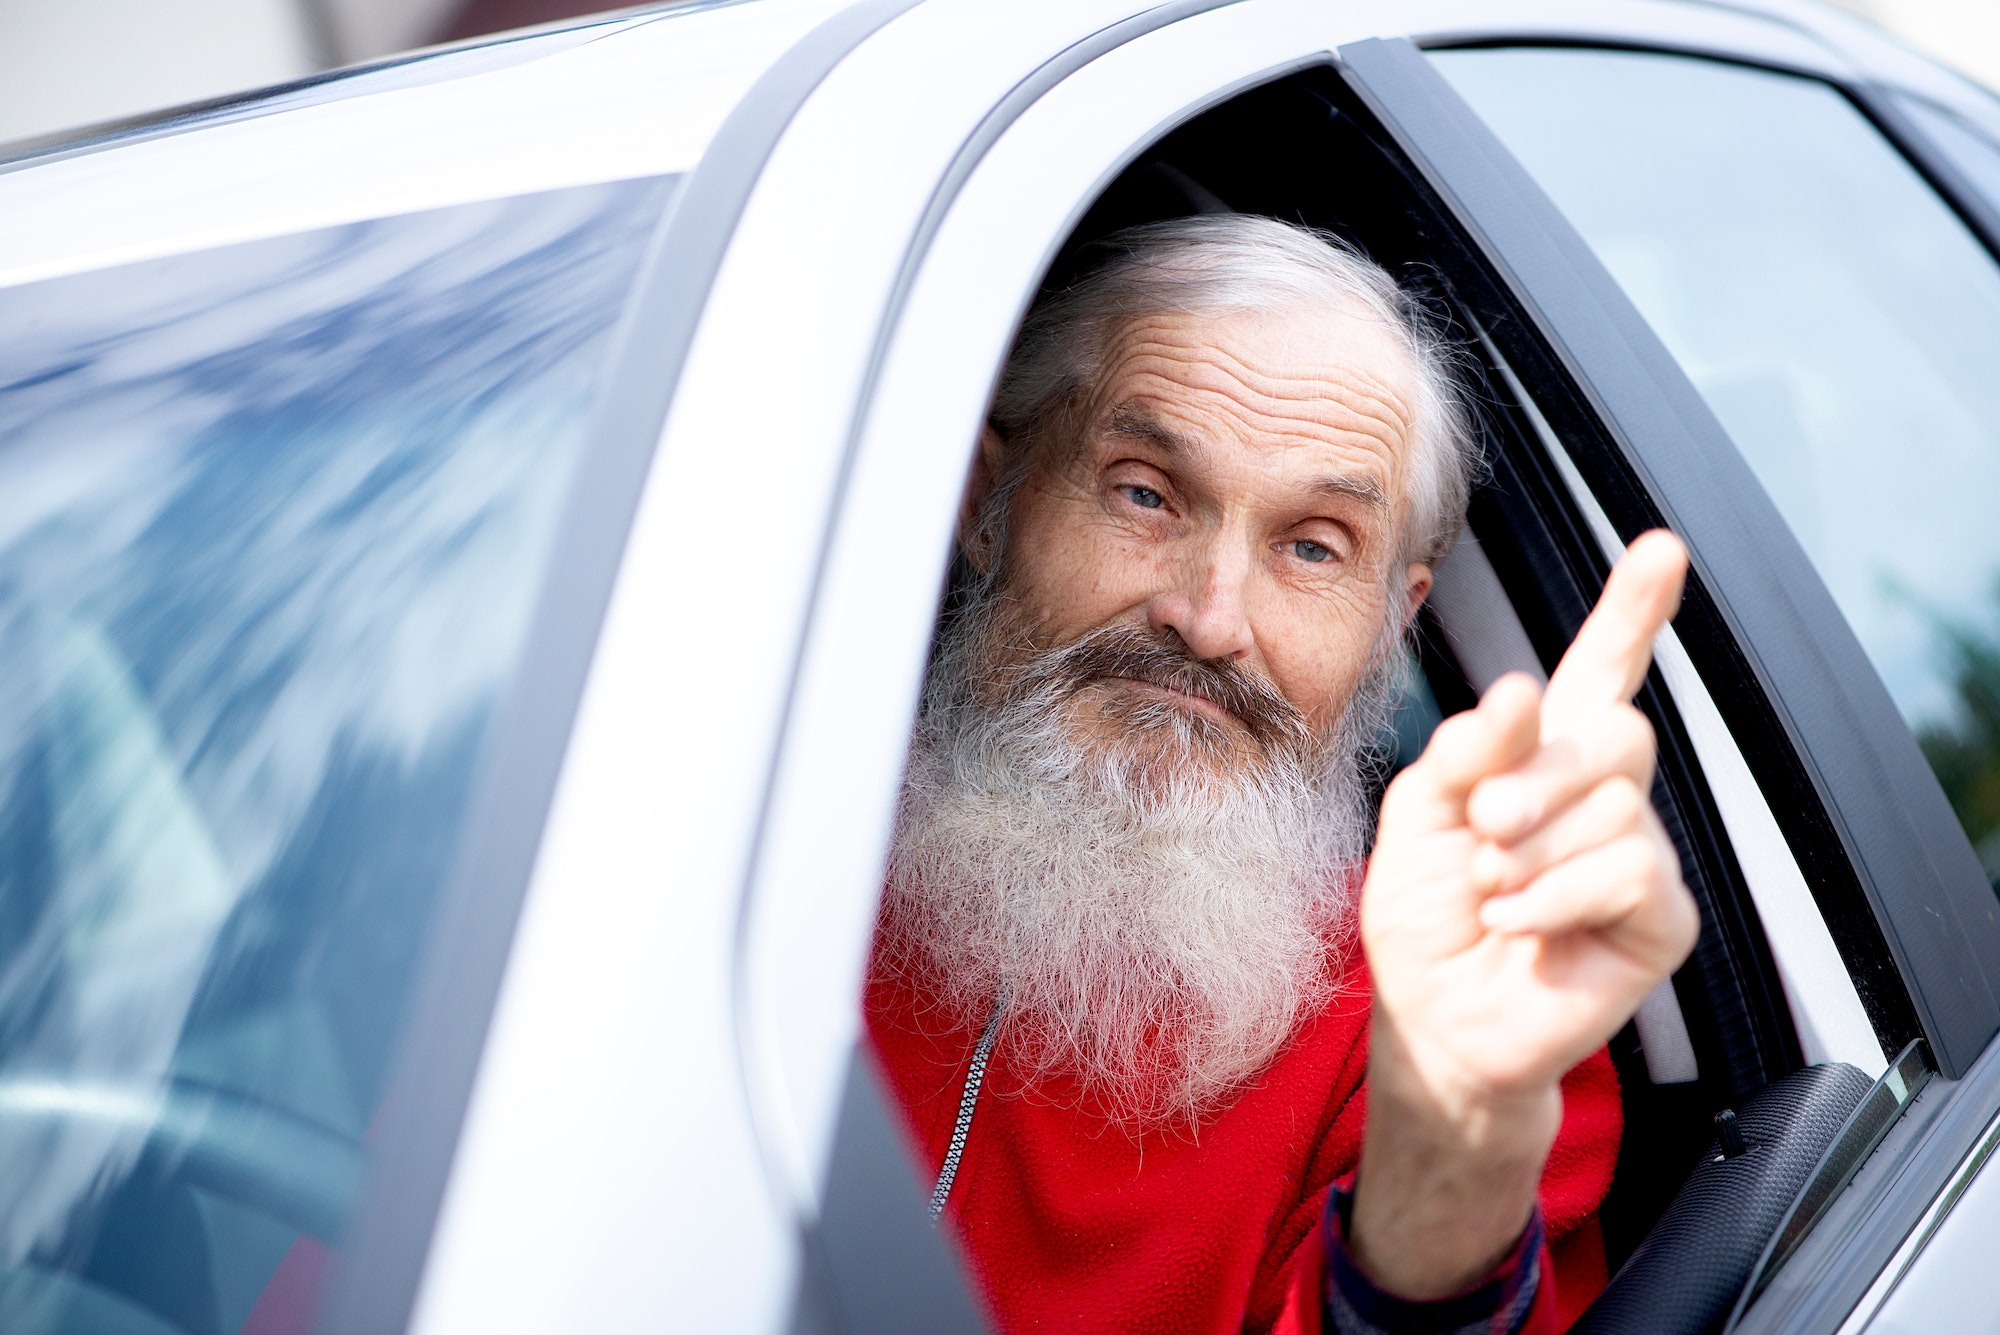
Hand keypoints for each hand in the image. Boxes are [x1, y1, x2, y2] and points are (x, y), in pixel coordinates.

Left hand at [1347, 530, 1699, 1298]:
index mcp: (1539, 755)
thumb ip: (1462, 750)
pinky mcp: (1660, 917)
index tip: (1662, 547)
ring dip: (1529, 854)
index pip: (1598, 669)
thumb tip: (1522, 690)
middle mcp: (1600, 794)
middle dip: (1535, 779)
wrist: (1434, 1018)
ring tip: (1492, 893)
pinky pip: (1628, 870)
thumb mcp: (1415, 816)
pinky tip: (1519, 924)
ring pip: (1614, 806)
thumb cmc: (1423, 918)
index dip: (1631, 610)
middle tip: (1481, 830)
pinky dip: (1555, 896)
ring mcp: (1638, 851)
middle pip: (1614, 730)